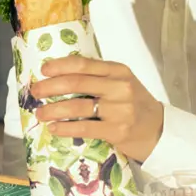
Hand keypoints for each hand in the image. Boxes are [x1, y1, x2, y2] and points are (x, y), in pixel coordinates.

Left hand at [30, 56, 163, 160]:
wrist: (160, 131)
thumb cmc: (136, 106)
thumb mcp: (123, 84)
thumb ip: (99, 78)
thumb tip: (61, 77)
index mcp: (119, 71)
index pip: (83, 64)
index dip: (59, 66)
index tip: (43, 70)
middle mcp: (119, 87)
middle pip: (76, 83)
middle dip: (50, 87)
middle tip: (35, 91)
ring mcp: (120, 109)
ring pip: (77, 106)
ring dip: (53, 110)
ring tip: (40, 113)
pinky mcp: (118, 131)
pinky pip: (84, 128)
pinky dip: (65, 128)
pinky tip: (54, 128)